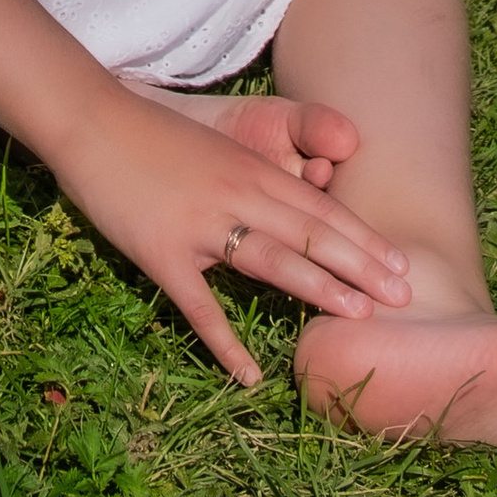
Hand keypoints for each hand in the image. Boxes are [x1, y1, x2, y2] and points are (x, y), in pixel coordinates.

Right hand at [48, 81, 412, 385]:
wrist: (91, 120)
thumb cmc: (151, 134)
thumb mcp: (214, 150)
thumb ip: (251, 183)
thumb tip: (291, 219)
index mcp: (249, 170)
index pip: (321, 210)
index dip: (364, 239)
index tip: (401, 266)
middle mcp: (236, 194)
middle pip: (312, 233)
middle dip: (362, 266)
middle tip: (404, 297)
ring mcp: (200, 225)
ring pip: (272, 260)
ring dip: (319, 288)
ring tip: (359, 317)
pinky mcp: (163, 253)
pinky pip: (201, 307)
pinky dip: (227, 344)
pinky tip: (250, 376)